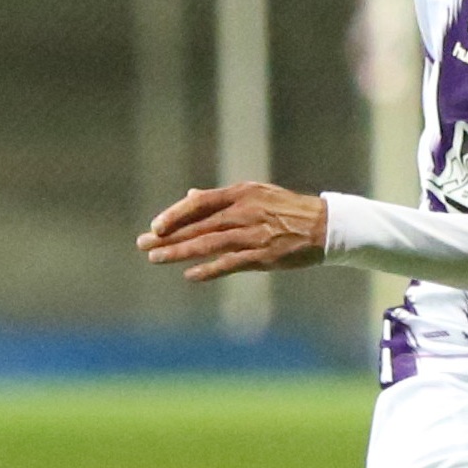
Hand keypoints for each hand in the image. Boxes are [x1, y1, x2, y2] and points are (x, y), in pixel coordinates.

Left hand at [137, 181, 327, 281]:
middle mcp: (243, 212)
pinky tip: (190, 274)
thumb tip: (191, 196)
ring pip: (207, 243)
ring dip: (180, 252)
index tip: (156, 226)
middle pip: (197, 225)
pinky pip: (229, 263)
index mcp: (241, 194)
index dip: (175, 214)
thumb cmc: (288, 210)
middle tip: (142, 244)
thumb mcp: (256, 194)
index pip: (199, 203)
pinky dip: (209, 269)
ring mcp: (252, 235)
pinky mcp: (262, 256)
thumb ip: (222, 198)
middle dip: (168, 236)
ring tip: (156, 258)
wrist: (324, 226)